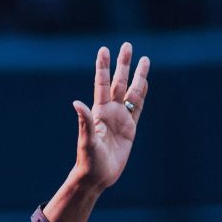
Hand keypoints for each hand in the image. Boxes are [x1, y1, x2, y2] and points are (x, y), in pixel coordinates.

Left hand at [73, 42, 148, 188]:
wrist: (98, 176)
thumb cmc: (89, 160)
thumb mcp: (87, 141)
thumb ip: (85, 122)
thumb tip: (76, 102)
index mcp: (99, 111)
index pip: (102, 83)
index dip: (103, 67)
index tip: (104, 49)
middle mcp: (110, 111)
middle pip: (119, 82)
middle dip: (123, 64)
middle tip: (127, 45)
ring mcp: (121, 118)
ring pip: (132, 92)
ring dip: (137, 76)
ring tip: (144, 59)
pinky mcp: (130, 128)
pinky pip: (138, 108)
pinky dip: (142, 94)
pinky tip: (145, 83)